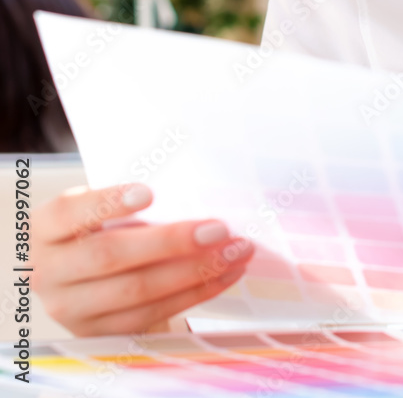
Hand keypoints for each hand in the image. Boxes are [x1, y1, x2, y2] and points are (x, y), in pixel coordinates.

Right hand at [32, 183, 252, 336]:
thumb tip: (194, 189)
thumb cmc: (104, 227)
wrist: (85, 279)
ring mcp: (71, 308)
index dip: (108, 202)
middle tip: (218, 228)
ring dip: (194, 271)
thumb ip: (133, 200)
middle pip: (110, 256)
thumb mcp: (103, 208)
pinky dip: (195, 292)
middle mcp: (50, 271)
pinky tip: (225, 273)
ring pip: (136, 291)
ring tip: (235, 251)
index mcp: (46, 229)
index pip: (69, 213)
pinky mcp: (100, 333)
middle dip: (171, 242)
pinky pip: (152, 315)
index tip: (150, 192)